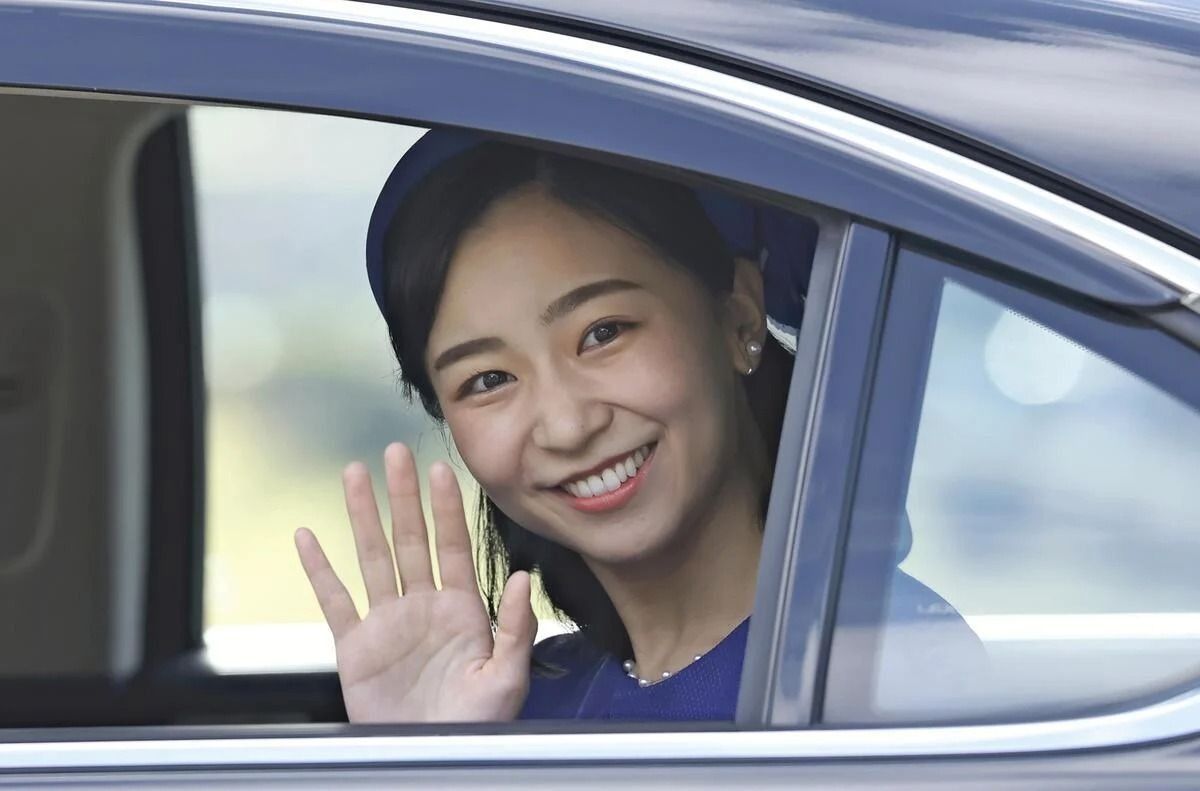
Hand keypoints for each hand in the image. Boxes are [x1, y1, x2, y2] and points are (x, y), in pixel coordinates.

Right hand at [295, 442, 535, 722]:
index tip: (441, 469)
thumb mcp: (508, 677)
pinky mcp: (355, 647)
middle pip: (409, 539)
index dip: (446, 508)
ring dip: (362, 516)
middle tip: (395, 452)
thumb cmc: (478, 727)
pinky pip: (334, 600)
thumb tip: (523, 576)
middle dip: (403, 495)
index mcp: (461, 610)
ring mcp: (387, 623)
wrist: (434, 760)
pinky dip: (318, 569)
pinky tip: (308, 537)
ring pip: (372, 557)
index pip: (453, 546)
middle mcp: (423, 606)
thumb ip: (516, 626)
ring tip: (353, 473)